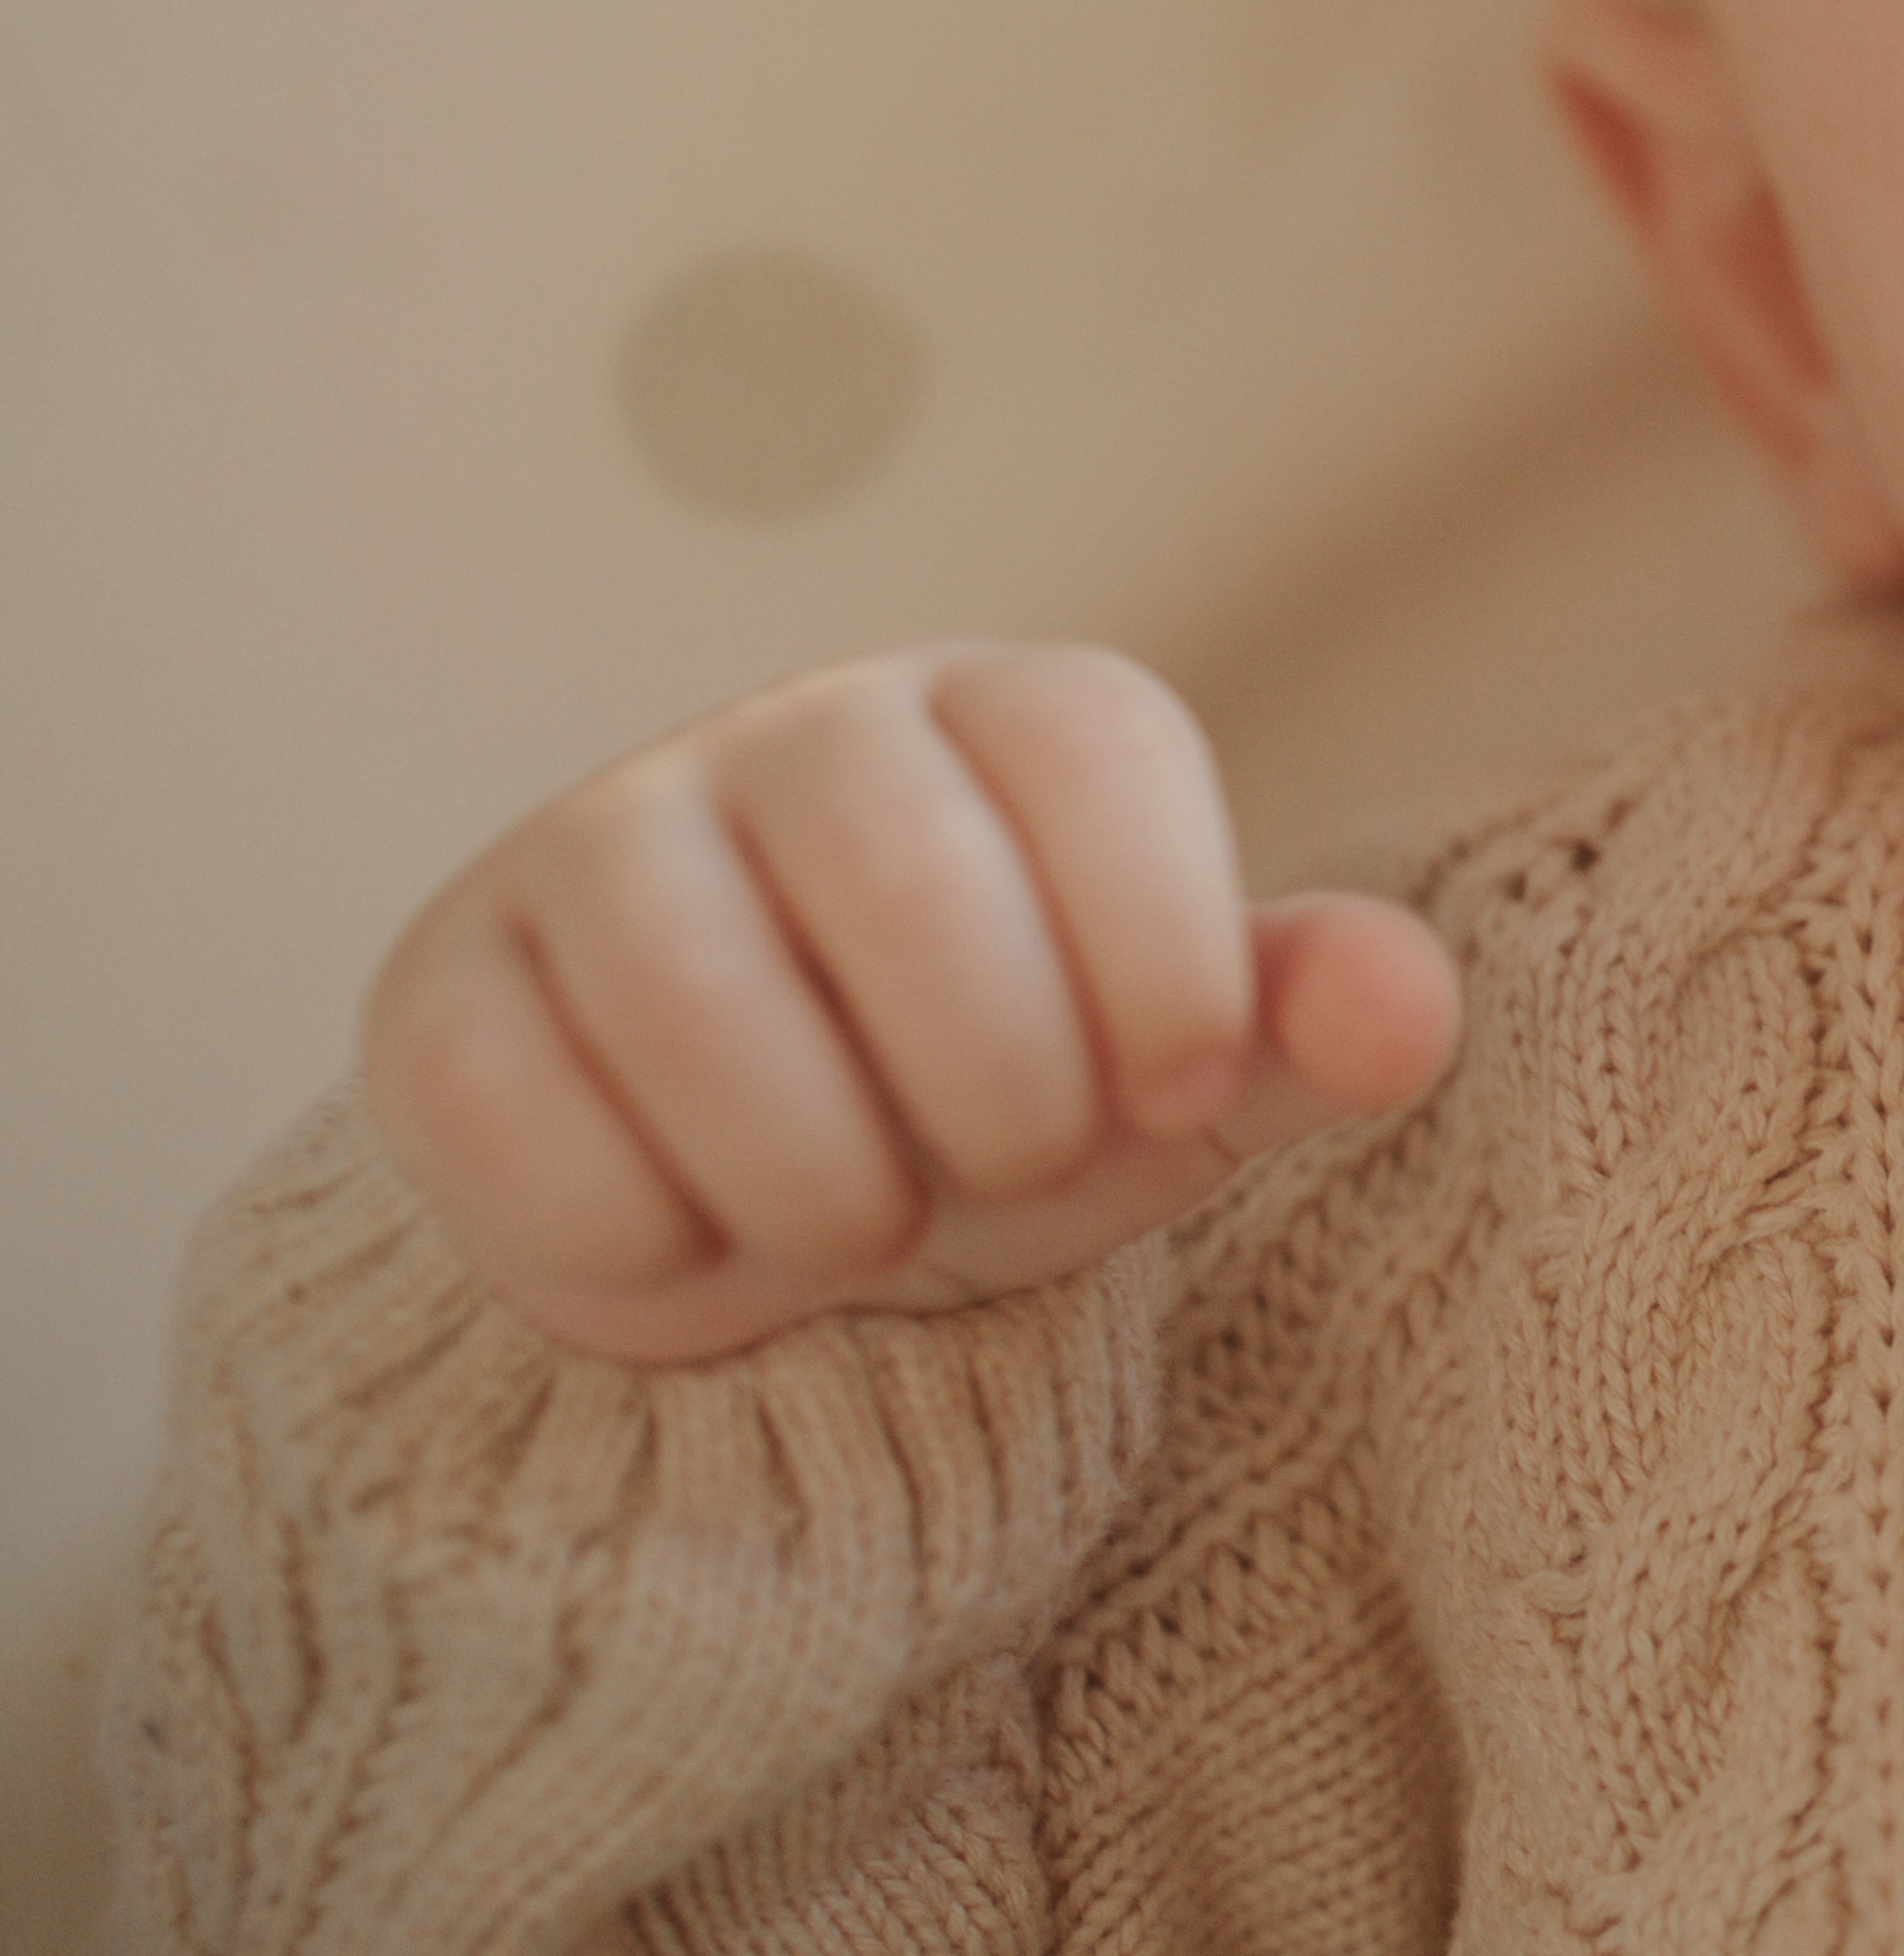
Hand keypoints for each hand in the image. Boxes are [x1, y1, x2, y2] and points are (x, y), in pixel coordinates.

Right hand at [360, 644, 1459, 1369]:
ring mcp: (597, 842)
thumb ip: (1304, 1028)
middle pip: (906, 878)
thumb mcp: (1179, 1080)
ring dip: (821, 1187)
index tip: (1171, 1092)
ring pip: (698, 1002)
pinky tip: (695, 1233)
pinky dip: (646, 1241)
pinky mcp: (444, 986)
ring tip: (863, 1220)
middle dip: (994, 1093)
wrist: (767, 1216)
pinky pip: (523, 1118)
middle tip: (1003, 1166)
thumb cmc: (1008, 1101)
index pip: (1097, 750)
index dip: (1160, 954)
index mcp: (1002, 713)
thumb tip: (1407, 1004)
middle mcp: (797, 733)